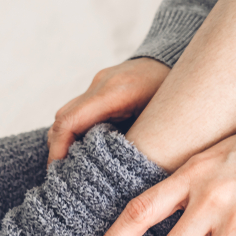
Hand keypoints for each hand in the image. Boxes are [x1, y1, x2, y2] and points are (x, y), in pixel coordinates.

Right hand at [47, 58, 169, 164]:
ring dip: (66, 140)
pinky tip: (86, 148)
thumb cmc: (177, 95)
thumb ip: (135, 145)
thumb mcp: (160, 124)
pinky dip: (77, 130)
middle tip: (64, 174)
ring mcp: (98, 82)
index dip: (59, 148)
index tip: (58, 170)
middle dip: (58, 148)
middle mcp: (101, 83)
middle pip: (62, 118)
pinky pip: (79, 110)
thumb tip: (115, 175)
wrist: (177, 60)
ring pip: (67, 114)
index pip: (70, 120)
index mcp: (114, 92)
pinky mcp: (100, 86)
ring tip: (74, 165)